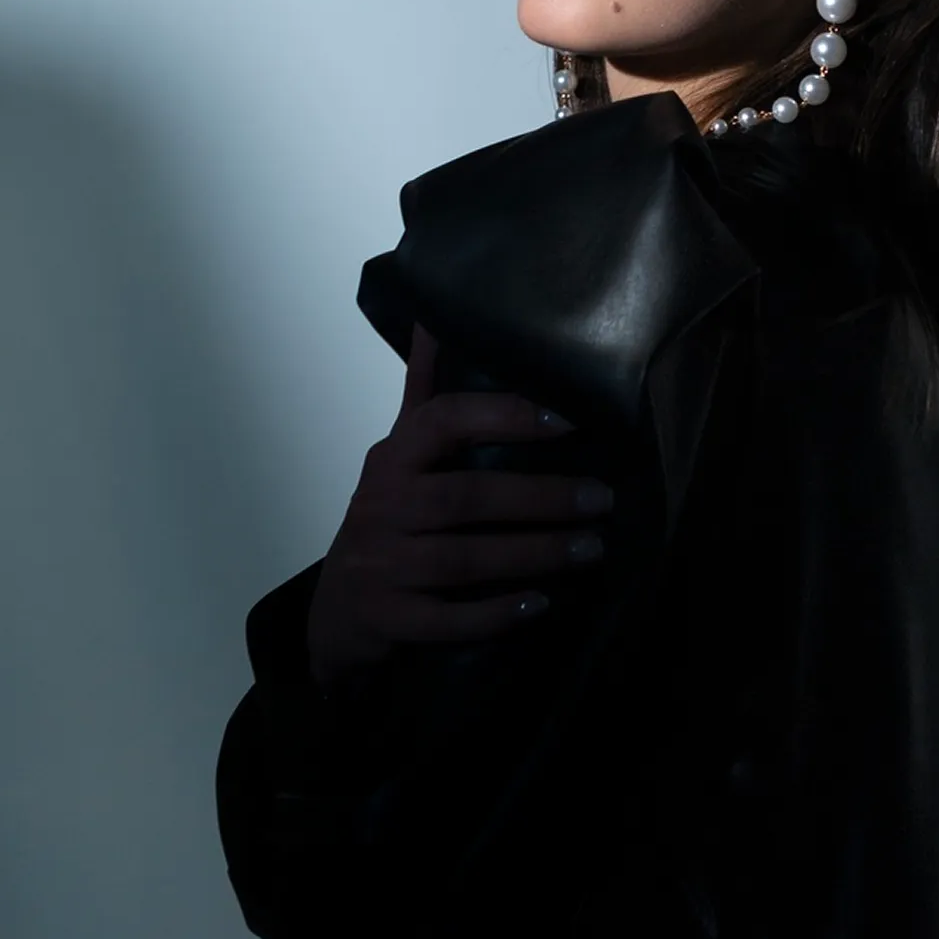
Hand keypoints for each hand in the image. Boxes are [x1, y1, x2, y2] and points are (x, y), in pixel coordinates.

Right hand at [306, 325, 612, 683]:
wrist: (335, 615)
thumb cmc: (385, 522)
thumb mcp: (398, 458)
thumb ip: (425, 396)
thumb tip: (435, 318)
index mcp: (391, 460)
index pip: (442, 421)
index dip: (504, 416)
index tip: (569, 420)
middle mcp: (381, 508)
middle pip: (466, 497)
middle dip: (541, 498)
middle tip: (603, 499)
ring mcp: (381, 567)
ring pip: (465, 560)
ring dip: (534, 554)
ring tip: (592, 548)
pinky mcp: (388, 620)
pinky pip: (447, 620)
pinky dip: (495, 614)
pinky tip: (540, 604)